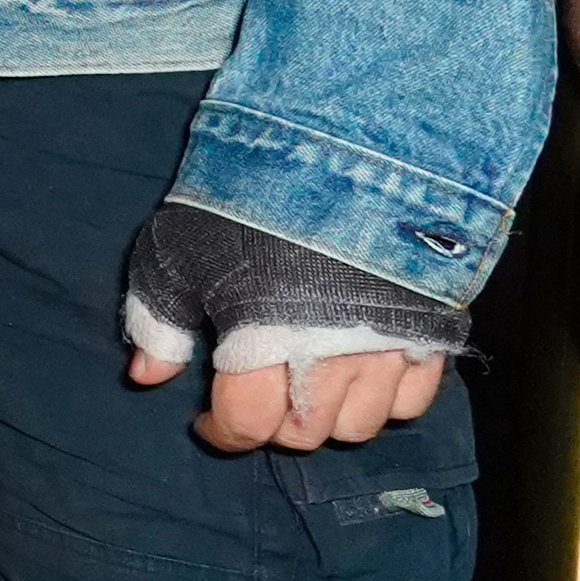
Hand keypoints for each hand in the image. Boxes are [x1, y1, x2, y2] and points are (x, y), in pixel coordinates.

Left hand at [118, 197, 462, 450]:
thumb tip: (146, 379)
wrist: (346, 147)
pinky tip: (360, 370)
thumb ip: (158, 320)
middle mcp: (329, 361)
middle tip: (258, 393)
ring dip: (330, 414)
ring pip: (362, 423)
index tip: (208, 421)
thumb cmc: (247, 199)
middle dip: (275, 424)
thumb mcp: (175, 249)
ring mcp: (388, 349)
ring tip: (306, 381)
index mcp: (261, 346)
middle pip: (306, 432)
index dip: (224, 433)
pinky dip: (386, 397)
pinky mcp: (433, 331)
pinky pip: (414, 397)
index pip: (248, 426)